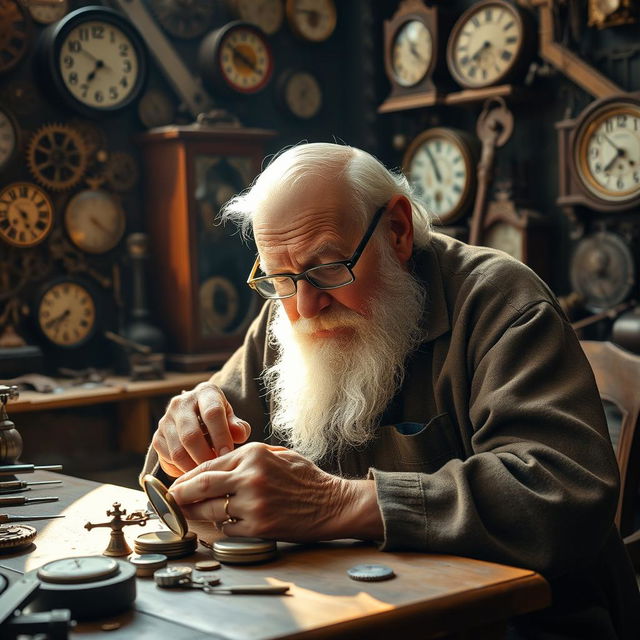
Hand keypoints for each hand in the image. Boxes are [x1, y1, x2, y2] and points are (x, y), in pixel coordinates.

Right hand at [151, 381, 250, 476]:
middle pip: (190, 435)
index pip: (212, 413)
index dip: (221, 436)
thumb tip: (239, 435)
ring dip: (193, 468)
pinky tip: (194, 472)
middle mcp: (181, 403)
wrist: (198, 415)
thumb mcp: (231, 418)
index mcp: (204, 393)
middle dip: (205, 457)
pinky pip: (167, 460)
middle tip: (217, 469)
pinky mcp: (157, 437)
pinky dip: (181, 470)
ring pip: (177, 451)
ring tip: (207, 473)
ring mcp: (166, 420)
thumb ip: (238, 426)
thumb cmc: (219, 419)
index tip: (228, 454)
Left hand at [168, 443, 382, 541]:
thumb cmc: (305, 478)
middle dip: (179, 495)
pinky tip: (222, 524)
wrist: (332, 503)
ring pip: (211, 510)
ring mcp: (254, 503)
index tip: (175, 486)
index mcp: (254, 453)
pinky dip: (221, 527)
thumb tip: (215, 466)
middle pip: (201, 486)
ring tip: (188, 515)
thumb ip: (247, 457)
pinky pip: (227, 528)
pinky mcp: (259, 526)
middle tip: (168, 502)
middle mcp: (251, 476)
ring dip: (196, 514)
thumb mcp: (277, 454)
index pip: (208, 466)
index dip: (187, 478)